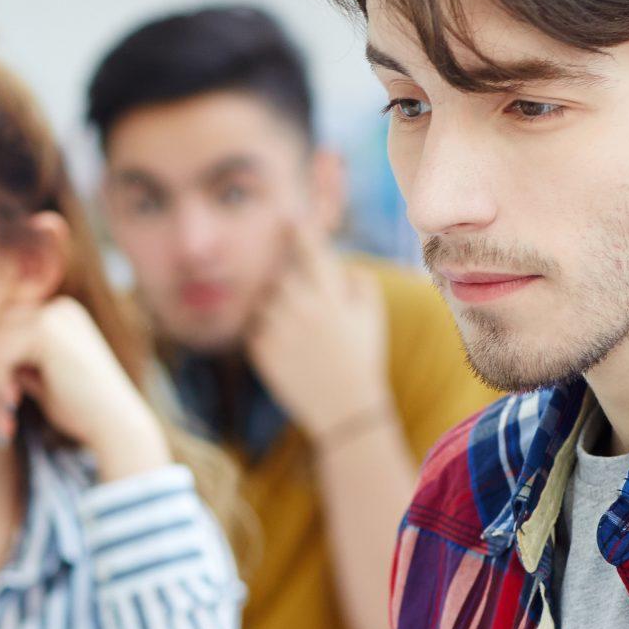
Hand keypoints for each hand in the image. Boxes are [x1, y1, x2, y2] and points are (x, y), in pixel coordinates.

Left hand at [0, 296, 169, 481]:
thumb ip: (17, 363)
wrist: (116, 426)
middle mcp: (58, 308)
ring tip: (0, 421)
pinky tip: (11, 407)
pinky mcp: (46, 329)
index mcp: (61, 316)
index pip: (5, 333)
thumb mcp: (41, 380)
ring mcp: (53, 315)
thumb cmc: (82, 411)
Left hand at [244, 232, 393, 441]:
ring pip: (264, 302)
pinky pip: (255, 328)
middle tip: (303, 306)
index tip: (289, 218)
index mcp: (330, 297)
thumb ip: (360, 282)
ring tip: (299, 333)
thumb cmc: (362, 359)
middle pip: (280, 277)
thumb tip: (342, 264)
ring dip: (275, 309)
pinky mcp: (261, 351)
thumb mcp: (373, 317)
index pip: (310, 252)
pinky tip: (289, 350)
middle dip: (288, 284)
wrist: (346, 410)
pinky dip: (266, 333)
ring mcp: (278, 331)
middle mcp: (301, 310)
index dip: (299, 232)